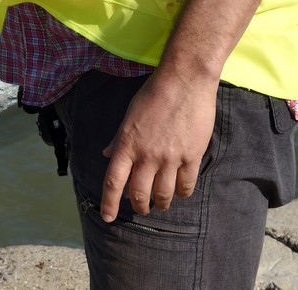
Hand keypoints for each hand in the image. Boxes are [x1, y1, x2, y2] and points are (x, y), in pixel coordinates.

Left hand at [99, 71, 216, 219]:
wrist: (185, 81)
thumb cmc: (154, 94)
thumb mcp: (129, 114)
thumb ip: (118, 138)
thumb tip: (106, 154)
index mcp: (127, 144)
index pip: (113, 181)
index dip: (109, 203)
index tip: (107, 217)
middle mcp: (147, 155)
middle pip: (139, 195)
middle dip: (139, 206)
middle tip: (142, 207)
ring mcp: (170, 158)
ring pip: (164, 195)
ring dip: (161, 203)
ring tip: (162, 203)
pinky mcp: (192, 156)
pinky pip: (187, 186)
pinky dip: (183, 193)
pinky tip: (181, 192)